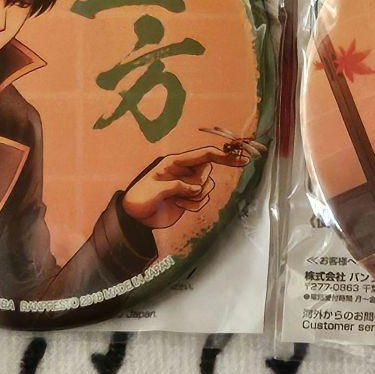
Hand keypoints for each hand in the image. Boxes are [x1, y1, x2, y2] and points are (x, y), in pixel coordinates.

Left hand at [121, 145, 244, 229]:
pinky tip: (177, 206)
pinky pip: (202, 200)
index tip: (240, 158)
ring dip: (195, 198)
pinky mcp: (189, 198)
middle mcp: (184, 171)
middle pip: (207, 171)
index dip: (222, 155)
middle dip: (200, 184)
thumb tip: (197, 188)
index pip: (203, 155)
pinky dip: (192, 206)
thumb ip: (176, 187)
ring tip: (175, 201)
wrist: (134, 218)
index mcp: (175, 162)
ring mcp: (187, 185)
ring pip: (206, 187)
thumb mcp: (153, 192)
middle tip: (183, 193)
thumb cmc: (139, 200)